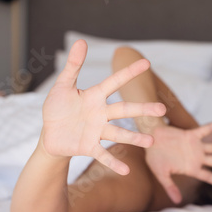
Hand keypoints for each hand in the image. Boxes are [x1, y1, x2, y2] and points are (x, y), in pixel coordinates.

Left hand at [41, 40, 165, 174]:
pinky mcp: (89, 147)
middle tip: (162, 109)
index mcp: (95, 96)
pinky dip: (114, 162)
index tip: (146, 63)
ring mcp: (96, 132)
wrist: (49, 135)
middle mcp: (100, 114)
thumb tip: (81, 41)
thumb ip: (73, 66)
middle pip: (124, 110)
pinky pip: (103, 155)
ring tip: (151, 142)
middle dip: (142, 110)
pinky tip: (125, 171)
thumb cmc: (57, 108)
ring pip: (118, 134)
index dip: (129, 73)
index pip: (114, 82)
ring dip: (134, 138)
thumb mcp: (62, 86)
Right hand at [145, 122, 211, 203]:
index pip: (207, 176)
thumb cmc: (154, 157)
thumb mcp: (161, 174)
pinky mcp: (190, 135)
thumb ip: (170, 187)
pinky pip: (204, 130)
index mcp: (190, 168)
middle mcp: (195, 157)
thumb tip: (177, 202)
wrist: (149, 140)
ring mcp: (194, 146)